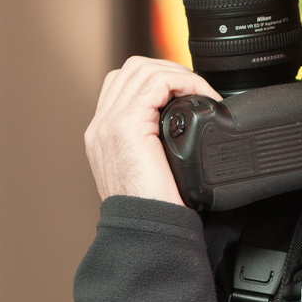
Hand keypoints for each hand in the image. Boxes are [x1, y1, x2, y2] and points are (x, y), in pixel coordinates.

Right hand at [84, 56, 219, 203]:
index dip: (159, 81)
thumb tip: (185, 133)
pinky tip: (200, 96)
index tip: (187, 95)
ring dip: (177, 73)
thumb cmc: (157, 211)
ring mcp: (109, 123)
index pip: (124, 86)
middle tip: (197, 89)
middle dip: (168, 70)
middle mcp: (101, 126)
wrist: (147, 231)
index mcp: (104, 136)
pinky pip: (155, 82)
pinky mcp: (125, 125)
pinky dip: (182, 82)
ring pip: (141, 70)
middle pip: (131, 71)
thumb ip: (158, 148)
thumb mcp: (154, 173)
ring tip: (200, 91)